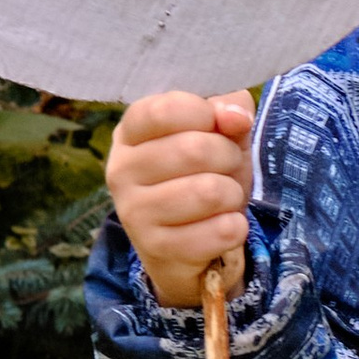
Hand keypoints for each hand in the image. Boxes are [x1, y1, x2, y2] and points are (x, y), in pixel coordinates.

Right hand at [107, 88, 255, 310]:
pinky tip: (221, 227)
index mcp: (130, 132)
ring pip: (209, 192)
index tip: (217, 126)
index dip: (206, 114)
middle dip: (229, 157)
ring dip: (232, 194)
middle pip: (195, 150)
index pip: (165, 110)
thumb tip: (236, 115)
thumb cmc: (203, 176)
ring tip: (223, 198)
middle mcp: (121, 170)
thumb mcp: (218, 135)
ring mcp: (134, 212)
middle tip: (227, 168)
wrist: (189, 246)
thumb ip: (228, 111)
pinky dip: (235, 228)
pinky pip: (220, 231)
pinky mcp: (156, 249)